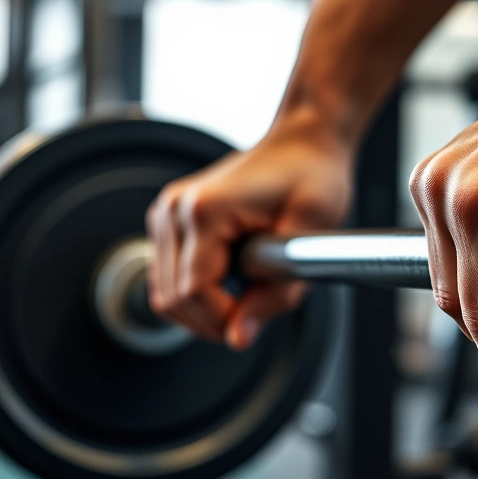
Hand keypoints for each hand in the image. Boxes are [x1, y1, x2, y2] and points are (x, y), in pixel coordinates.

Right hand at [146, 112, 353, 349]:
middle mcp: (175, 209)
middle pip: (173, 298)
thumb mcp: (308, 234)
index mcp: (204, 209)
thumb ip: (275, 291)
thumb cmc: (312, 174)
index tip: (257, 320)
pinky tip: (232, 281)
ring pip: (165, 293)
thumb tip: (239, 337)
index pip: (192, 293)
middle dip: (216, 318)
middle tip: (260, 306)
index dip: (224, 320)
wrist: (305, 141)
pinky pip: (169, 276)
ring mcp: (168, 213)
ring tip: (249, 290)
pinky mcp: (171, 219)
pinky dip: (197, 292)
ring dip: (205, 308)